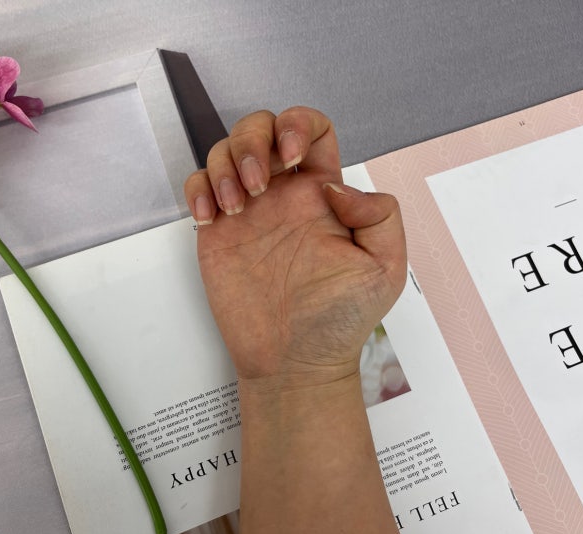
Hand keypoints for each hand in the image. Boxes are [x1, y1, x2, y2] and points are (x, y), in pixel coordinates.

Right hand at [184, 107, 406, 390]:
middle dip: (253, 140)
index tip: (292, 157)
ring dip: (225, 165)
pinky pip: (199, 187)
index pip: (312, 130)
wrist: (294, 361)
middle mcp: (283, 195)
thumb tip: (334, 187)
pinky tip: (210, 218)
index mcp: (321, 194)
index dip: (298, 124)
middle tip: (258, 188)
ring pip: (226, 151)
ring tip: (236, 208)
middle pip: (261, 127)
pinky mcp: (218, 234)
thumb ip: (379, 215)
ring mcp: (249, 212)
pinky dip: (198, 189)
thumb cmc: (340, 320)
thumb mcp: (384, 268)